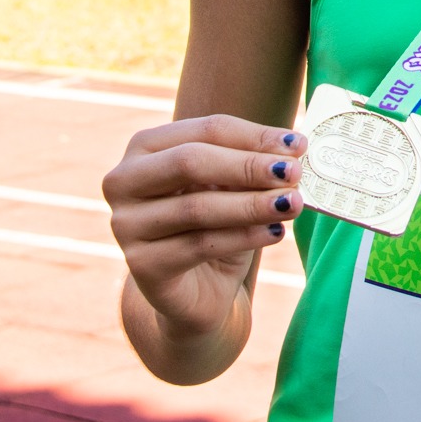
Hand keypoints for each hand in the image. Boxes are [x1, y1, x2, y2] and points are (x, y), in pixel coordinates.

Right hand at [103, 116, 306, 338]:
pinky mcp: (142, 265)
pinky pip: (199, 245)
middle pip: (190, 161)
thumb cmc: (216, 226)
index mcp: (144, 148)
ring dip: (252, 203)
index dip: (254, 135)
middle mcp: (123, 181)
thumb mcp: (232, 188)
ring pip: (197, 207)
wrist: (196, 291)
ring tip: (293, 203)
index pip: (205, 130)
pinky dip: (243, 237)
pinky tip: (275, 233)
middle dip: (248, 165)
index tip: (297, 144)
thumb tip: (293, 146)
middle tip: (294, 172)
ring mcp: (126, 225)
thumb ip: (251, 163)